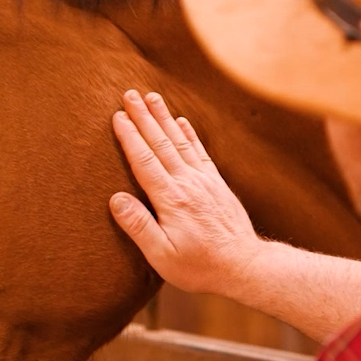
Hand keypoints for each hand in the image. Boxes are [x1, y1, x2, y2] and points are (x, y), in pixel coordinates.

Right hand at [109, 89, 265, 295]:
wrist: (244, 266)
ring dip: (164, 118)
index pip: (145, 160)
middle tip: (129, 93)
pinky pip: (200, 152)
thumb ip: (138, 226)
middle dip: (144, 117)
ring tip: (152, 97)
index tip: (117, 115)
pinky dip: (189, 134)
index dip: (130, 136)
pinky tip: (182, 121)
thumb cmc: (199, 266)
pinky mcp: (216, 184)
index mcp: (171, 199)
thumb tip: (116, 198)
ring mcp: (204, 181)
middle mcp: (188, 183)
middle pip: (161, 143)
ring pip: (180, 141)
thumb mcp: (162, 255)